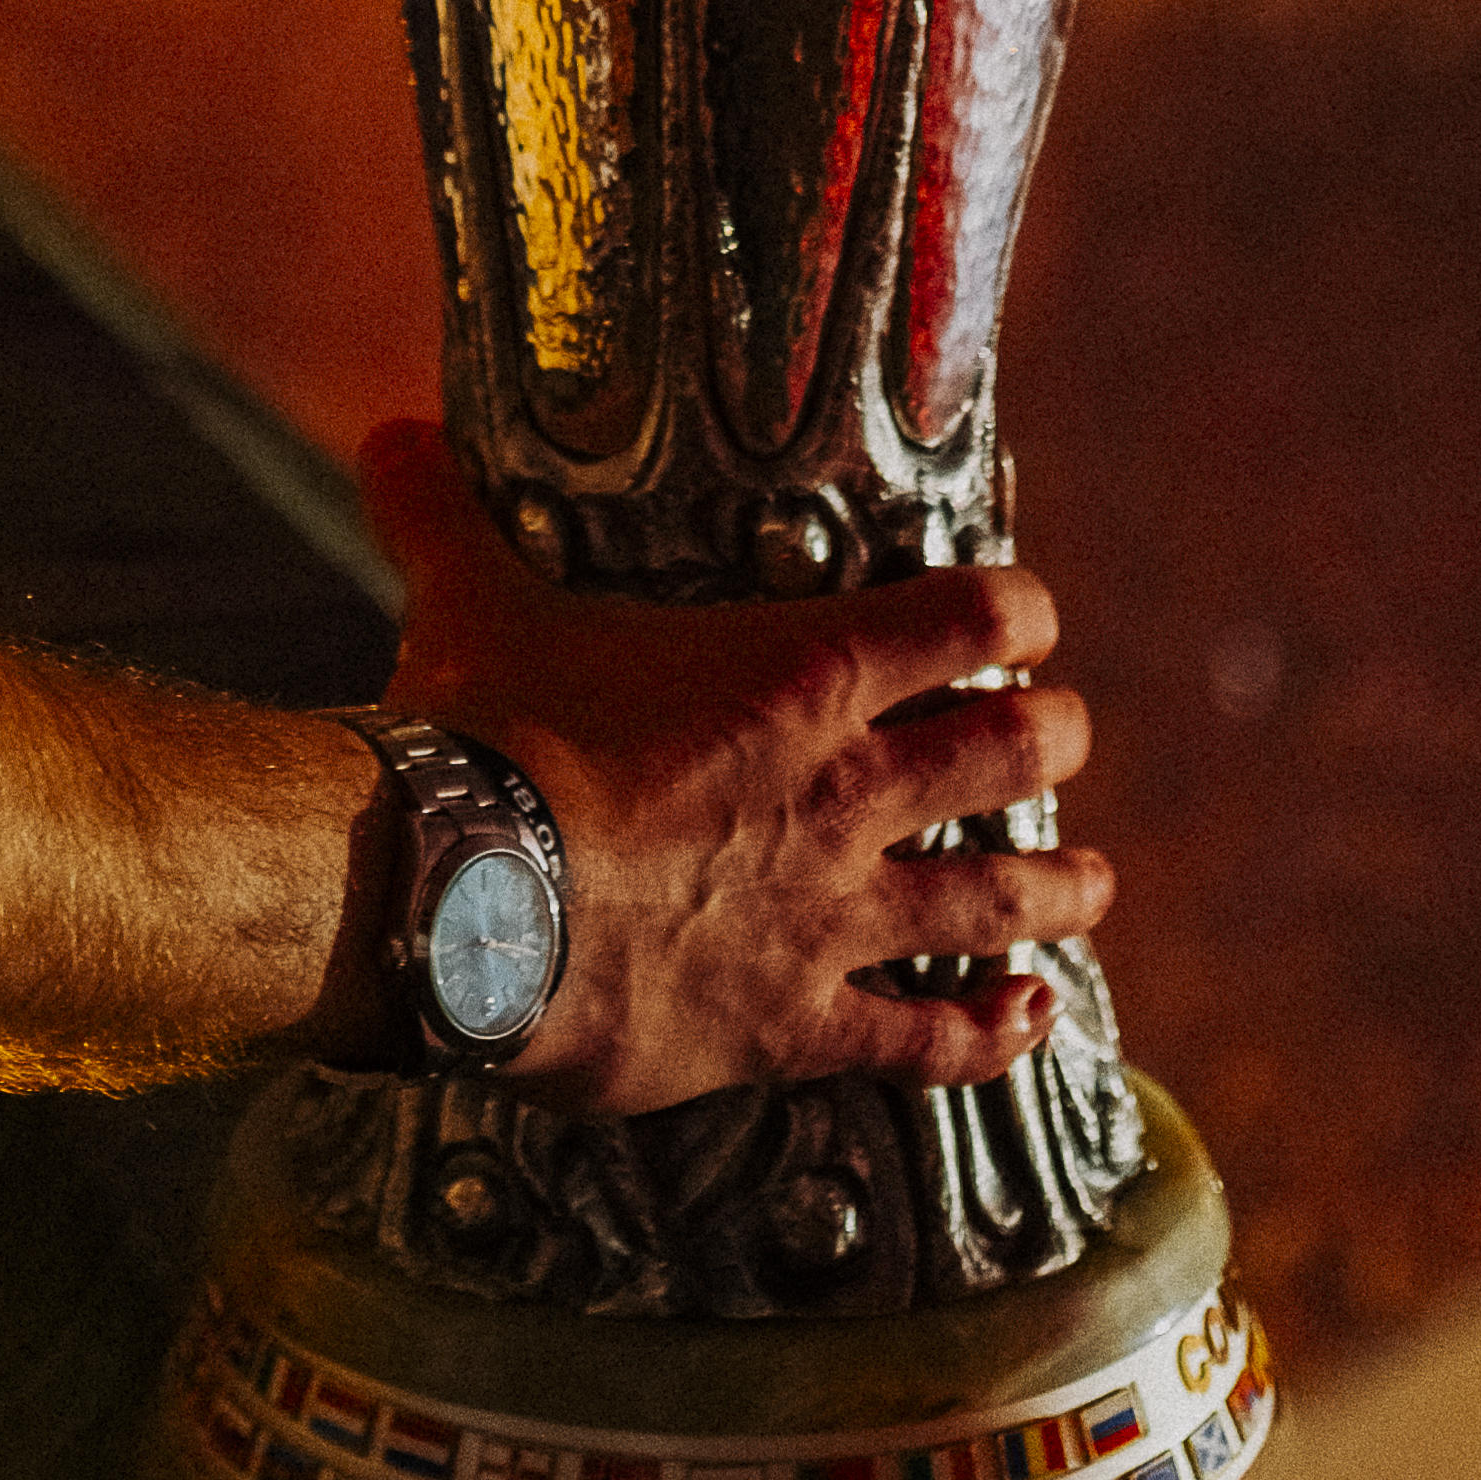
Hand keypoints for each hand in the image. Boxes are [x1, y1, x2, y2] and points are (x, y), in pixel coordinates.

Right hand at [358, 426, 1109, 1109]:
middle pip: (1008, 754)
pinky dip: (991, 1031)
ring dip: (1059, 889)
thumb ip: (440, 519)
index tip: (1026, 619)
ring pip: (994, 898)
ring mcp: (829, 915)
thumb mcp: (467, 604)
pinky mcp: (792, 1025)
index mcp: (793, 675)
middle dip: (1050, 739)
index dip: (1013, 612)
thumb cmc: (477, 742)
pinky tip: (1033, 1018)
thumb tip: (384, 439)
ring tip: (1096, 884)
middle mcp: (840, 791)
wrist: (461, 898)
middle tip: (1062, 734)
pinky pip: (924, 1040)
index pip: (963, 616)